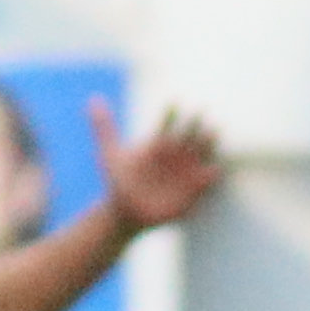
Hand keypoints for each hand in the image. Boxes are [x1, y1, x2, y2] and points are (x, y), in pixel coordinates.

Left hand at [93, 105, 226, 234]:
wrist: (127, 212)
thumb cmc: (118, 181)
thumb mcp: (109, 154)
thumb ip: (104, 127)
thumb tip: (93, 99)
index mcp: (157, 143)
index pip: (168, 123)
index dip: (172, 112)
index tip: (173, 102)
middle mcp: (174, 153)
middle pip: (190, 133)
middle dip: (196, 124)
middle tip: (201, 112)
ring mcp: (185, 171)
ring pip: (202, 152)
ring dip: (209, 143)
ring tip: (213, 131)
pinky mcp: (193, 189)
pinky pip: (208, 179)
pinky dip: (213, 173)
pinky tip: (216, 167)